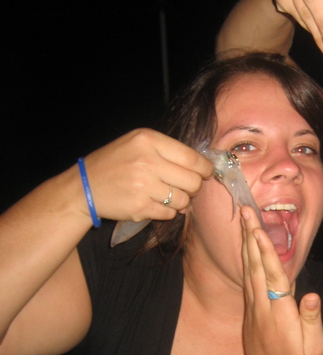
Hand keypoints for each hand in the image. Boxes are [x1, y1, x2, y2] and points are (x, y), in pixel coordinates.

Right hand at [81, 129, 212, 222]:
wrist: (84, 187)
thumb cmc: (114, 163)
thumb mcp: (137, 143)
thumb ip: (167, 150)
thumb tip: (201, 167)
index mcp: (148, 140)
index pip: (192, 158)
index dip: (205, 168)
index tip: (206, 172)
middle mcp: (147, 162)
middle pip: (193, 181)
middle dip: (194, 186)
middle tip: (186, 186)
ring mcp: (144, 186)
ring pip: (184, 200)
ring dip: (181, 201)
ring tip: (167, 195)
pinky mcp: (140, 207)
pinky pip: (170, 214)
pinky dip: (168, 212)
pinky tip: (156, 204)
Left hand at [240, 206, 322, 354]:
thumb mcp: (313, 346)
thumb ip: (312, 319)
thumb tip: (313, 296)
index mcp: (279, 312)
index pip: (272, 275)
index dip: (265, 251)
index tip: (258, 229)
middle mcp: (262, 306)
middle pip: (254, 265)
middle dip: (249, 237)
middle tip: (244, 211)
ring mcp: (253, 308)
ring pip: (247, 270)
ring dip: (245, 245)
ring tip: (242, 222)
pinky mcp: (250, 311)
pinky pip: (246, 280)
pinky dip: (245, 261)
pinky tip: (245, 249)